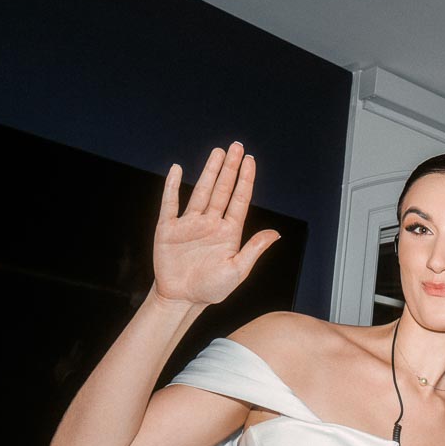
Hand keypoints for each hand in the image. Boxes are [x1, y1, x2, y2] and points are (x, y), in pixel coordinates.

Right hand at [152, 142, 280, 306]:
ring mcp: (190, 223)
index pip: (240, 200)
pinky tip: (177, 169)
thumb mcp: (237, 270)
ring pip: (201, 191)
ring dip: (209, 171)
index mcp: (229, 232)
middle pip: (223, 189)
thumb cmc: (212, 288)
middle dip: (230, 168)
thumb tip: (275, 233)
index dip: (245, 180)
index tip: (251, 161)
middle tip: (237, 146)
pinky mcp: (168, 228)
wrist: (182, 299)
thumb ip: (254, 249)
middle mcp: (211, 223)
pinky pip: (170, 203)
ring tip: (218, 152)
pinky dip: (172, 186)